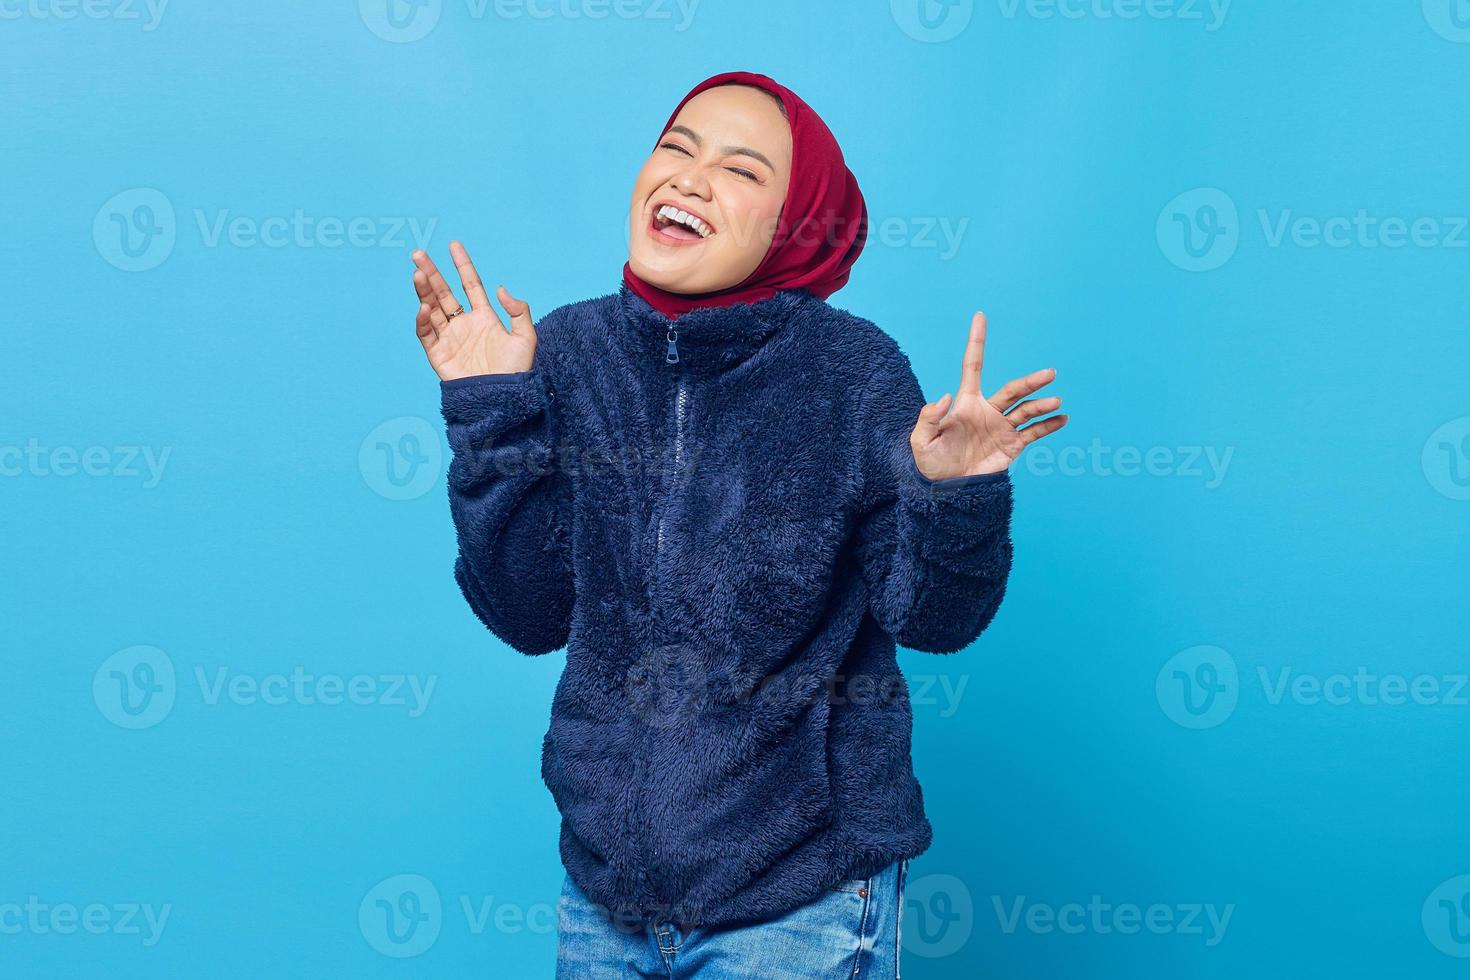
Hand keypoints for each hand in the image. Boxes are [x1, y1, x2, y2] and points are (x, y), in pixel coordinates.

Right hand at [412, 241, 535, 380]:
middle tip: (419, 254)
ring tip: (418, 273)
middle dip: (432, 273)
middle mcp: (464, 325)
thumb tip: (500, 288)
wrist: (502, 399)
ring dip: (424, 291)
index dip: (462, 265)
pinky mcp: (438, 355)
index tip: (454, 245)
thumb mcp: (526, 337)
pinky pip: (426, 334)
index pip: (470, 285)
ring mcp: (450, 339)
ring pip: (431, 308)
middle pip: (444, 293)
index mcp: (484, 317)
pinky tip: (424, 307)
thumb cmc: (517, 372)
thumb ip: (518, 310)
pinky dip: (422, 320)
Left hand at [910, 311, 1067, 479]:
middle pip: (1013, 390)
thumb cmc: (931, 463)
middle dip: (1031, 382)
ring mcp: (1001, 427)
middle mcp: (987, 411)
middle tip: (1050, 374)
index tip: (980, 316)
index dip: (976, 342)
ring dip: (1042, 406)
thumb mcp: (921, 441)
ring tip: (1056, 402)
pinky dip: (1048, 425)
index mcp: (966, 403)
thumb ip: (929, 418)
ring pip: (1026, 411)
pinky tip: (1062, 419)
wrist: (947, 489)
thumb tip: (945, 396)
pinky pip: (1033, 432)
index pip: (973, 366)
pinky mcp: (1011, 446)